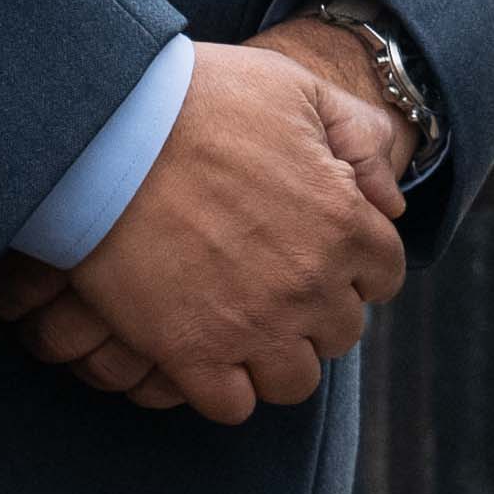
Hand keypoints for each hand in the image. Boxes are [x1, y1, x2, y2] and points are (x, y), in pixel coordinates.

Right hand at [45, 31, 411, 422]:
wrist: (105, 128)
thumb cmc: (199, 98)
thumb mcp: (296, 88)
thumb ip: (357, 136)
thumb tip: (388, 202)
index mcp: (345, 222)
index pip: (383, 275)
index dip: (353, 264)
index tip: (317, 251)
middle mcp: (309, 284)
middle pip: (341, 332)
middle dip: (315, 310)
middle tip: (271, 283)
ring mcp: (252, 325)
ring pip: (294, 381)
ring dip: (276, 357)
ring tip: (241, 325)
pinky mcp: (190, 353)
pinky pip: (232, 405)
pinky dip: (223, 388)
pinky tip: (204, 352)